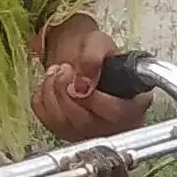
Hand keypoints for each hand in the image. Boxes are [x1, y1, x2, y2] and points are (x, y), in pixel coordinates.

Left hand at [32, 14, 145, 142]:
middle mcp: (115, 126)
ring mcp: (90, 133)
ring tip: (58, 72)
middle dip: (67, 92)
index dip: (94, 99)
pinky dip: (43, 100)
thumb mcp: (98, 43)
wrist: (76, 59)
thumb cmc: (94, 53)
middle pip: (86, 123)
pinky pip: (48, 122)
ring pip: (64, 124)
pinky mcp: (67, 134)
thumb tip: (85, 80)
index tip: (79, 79)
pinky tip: (50, 84)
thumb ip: (93, 58)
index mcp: (133, 104)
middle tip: (64, 68)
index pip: (117, 113)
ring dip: (53, 93)